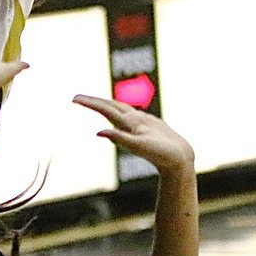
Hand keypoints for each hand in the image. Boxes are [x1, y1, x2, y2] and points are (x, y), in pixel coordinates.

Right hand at [73, 95, 193, 173]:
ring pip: (121, 108)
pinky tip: (122, 115)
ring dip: (106, 103)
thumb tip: (99, 132)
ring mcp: (144, 120)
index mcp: (131, 121)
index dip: (89, 103)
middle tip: (78, 98)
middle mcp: (137, 117)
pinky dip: (119, 111)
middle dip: (94, 100)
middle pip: (111, 104)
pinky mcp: (150, 125)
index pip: (105, 109)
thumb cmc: (161, 153)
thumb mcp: (138, 148)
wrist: (181, 156)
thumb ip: (119, 139)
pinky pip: (130, 114)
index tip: (74, 98)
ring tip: (96, 103)